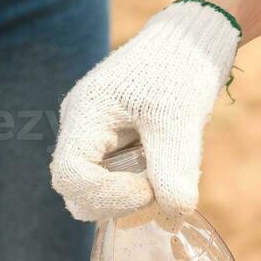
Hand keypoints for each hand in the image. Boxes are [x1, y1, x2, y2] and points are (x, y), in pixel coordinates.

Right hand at [51, 0, 240, 221]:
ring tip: (164, 178)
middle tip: (159, 191)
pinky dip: (138, 188)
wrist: (190, 45)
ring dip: (127, 199)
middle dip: (116, 203)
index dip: (107, 196)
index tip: (150, 190)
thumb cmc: (179, 69)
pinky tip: (165, 173)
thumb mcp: (180, 119)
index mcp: (85, 115)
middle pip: (76, 191)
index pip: (70, 175)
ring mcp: (94, 137)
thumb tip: (175, 215)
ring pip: (94, 191)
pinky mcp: (113, 144)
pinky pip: (114, 181)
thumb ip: (175, 167)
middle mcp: (80, 128)